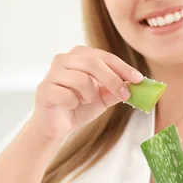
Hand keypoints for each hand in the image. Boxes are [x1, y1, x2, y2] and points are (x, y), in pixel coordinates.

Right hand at [28, 45, 143, 140]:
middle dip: (113, 80)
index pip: (105, 57)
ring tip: (84, 101)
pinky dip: (73, 103)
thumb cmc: (78, 107)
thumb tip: (136, 85)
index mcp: (79, 56)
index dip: (123, 68)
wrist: (56, 126)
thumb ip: (117, 89)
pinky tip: (70, 106)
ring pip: (81, 79)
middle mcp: (64, 59)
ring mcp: (52, 73)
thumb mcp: (103, 97)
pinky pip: (67, 95)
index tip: (139, 80)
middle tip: (125, 95)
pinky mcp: (44, 89)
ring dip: (89, 95)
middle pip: (93, 63)